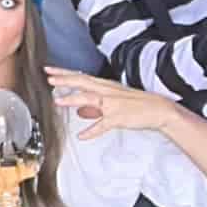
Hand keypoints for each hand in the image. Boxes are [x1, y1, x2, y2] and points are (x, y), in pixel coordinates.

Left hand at [45, 68, 179, 139]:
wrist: (158, 109)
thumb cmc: (135, 104)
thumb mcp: (112, 100)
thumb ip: (93, 106)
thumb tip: (78, 110)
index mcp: (104, 86)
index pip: (80, 76)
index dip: (63, 73)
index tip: (49, 70)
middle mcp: (106, 91)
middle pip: (82, 82)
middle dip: (64, 80)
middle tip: (49, 78)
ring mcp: (112, 104)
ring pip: (90, 99)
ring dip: (73, 99)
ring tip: (58, 102)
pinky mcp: (118, 117)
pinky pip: (103, 125)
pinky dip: (92, 130)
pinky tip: (82, 136)